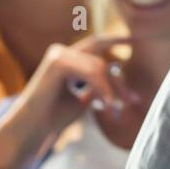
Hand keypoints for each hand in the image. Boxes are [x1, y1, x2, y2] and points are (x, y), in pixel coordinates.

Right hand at [0, 35, 141, 168]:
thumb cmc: (54, 116)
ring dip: (111, 91)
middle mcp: (62, 52)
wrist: (32, 128)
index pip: (97, 45)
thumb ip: (97, 86)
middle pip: (102, 60)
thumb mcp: (82, 99)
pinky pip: (91, 73)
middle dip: (119, 81)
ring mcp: (59, 55)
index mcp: (68, 58)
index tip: (137, 40)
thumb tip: (117, 76)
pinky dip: (102, 89)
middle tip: (133, 101)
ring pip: (99, 67)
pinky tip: (105, 106)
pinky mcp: (58, 62)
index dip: (116, 40)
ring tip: (114, 111)